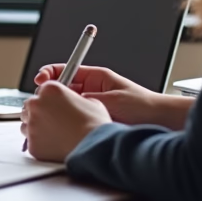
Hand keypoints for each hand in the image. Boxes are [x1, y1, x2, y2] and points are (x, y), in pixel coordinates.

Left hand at [21, 81, 111, 161]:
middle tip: (54, 120)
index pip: (41, 90)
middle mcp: (37, 104)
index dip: (49, 98)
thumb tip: (73, 102)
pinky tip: (53, 144)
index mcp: (50, 89)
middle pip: (31, 105)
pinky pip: (31, 142)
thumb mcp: (90, 101)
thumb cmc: (94, 125)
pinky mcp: (32, 143)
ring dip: (37, 127)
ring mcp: (32, 124)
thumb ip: (75, 98)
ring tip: (54, 134)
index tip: (53, 104)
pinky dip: (39, 143)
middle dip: (40, 111)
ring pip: (27, 123)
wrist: (93, 148)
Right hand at [35, 64, 190, 128]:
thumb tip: (63, 101)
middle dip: (49, 95)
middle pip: (60, 89)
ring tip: (50, 117)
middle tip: (43, 102)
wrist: (161, 122)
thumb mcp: (109, 100)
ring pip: (65, 106)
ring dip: (56, 111)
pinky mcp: (93, 122)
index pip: (64, 70)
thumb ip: (85, 100)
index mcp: (96, 78)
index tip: (40, 81)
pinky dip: (65, 124)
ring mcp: (91, 106)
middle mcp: (92, 90)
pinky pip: (73, 121)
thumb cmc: (142, 106)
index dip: (48, 74)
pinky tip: (61, 130)